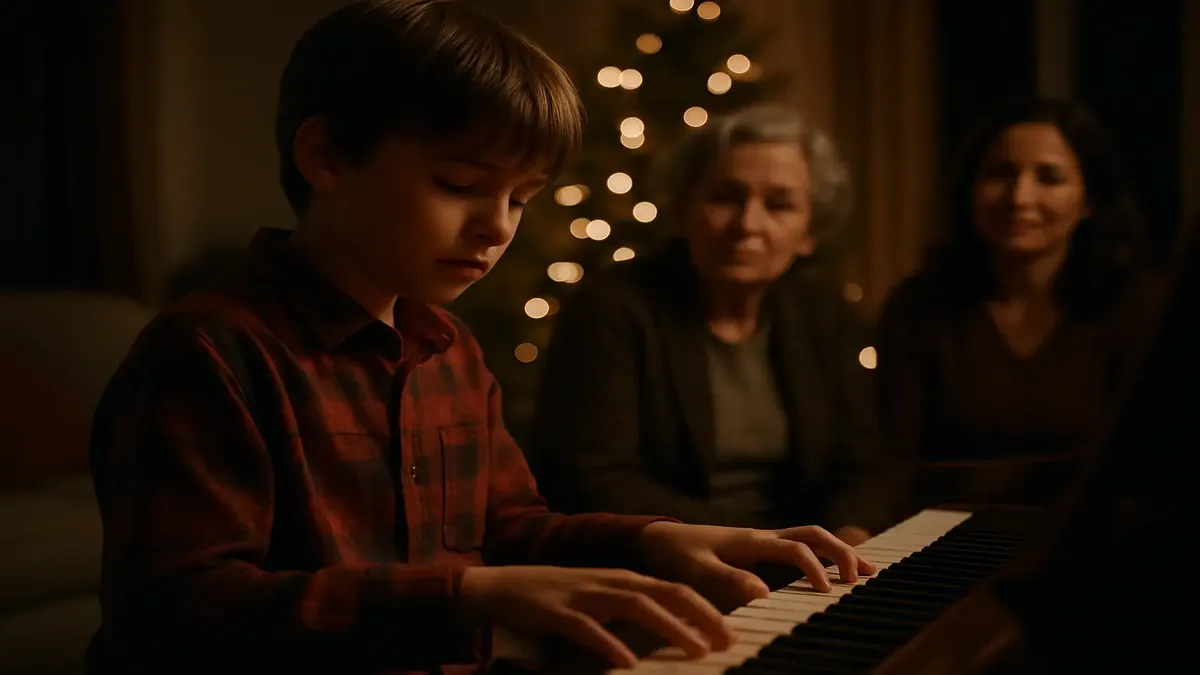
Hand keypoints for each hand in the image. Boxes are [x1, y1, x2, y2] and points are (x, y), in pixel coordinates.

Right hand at [459, 565, 733, 667]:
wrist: (503, 586)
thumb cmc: (558, 597)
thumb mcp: (602, 598)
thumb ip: (634, 609)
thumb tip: (674, 629)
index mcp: (625, 579)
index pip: (676, 589)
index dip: (707, 609)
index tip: (733, 633)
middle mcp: (612, 581)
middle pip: (666, 592)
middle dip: (701, 616)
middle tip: (728, 641)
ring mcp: (586, 594)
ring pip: (637, 605)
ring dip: (670, 627)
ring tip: (696, 650)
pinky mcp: (559, 611)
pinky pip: (589, 629)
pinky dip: (611, 644)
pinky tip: (628, 662)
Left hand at [638, 523, 876, 607]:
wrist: (658, 539)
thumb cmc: (676, 555)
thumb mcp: (697, 570)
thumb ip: (728, 580)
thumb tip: (764, 594)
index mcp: (752, 541)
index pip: (797, 548)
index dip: (816, 568)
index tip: (827, 593)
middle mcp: (763, 537)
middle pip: (814, 535)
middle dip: (843, 552)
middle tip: (865, 578)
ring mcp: (763, 542)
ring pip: (811, 538)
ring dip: (839, 551)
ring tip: (867, 572)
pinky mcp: (760, 550)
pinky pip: (799, 548)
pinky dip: (822, 556)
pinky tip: (833, 572)